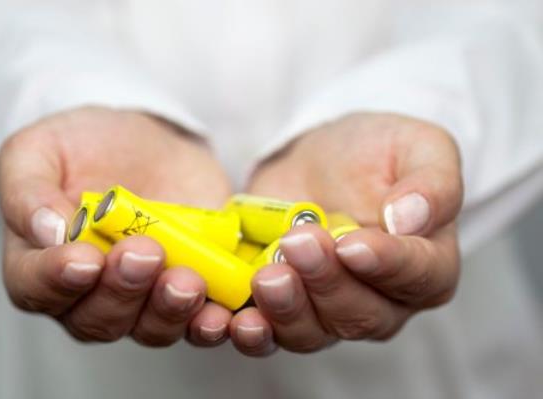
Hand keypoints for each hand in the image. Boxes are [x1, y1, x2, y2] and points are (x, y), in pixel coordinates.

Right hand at [0, 106, 232, 346]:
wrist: (151, 142)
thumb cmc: (86, 147)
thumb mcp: (40, 149)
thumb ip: (28, 189)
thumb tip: (48, 232)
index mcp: (42, 265)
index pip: (37, 289)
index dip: (58, 280)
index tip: (86, 258)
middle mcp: (91, 294)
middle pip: (98, 319)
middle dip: (123, 290)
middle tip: (144, 252)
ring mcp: (144, 299)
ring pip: (150, 328)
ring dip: (168, 310)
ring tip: (187, 279)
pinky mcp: (190, 292)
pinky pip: (198, 323)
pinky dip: (210, 322)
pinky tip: (220, 311)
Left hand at [229, 113, 462, 355]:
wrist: (318, 160)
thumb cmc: (375, 154)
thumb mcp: (418, 147)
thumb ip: (431, 183)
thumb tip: (411, 220)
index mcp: (426, 266)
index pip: (416, 277)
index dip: (385, 265)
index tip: (351, 244)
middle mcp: (381, 301)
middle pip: (360, 313)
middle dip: (326, 282)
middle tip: (299, 243)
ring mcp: (328, 310)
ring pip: (313, 331)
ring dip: (287, 309)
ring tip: (267, 277)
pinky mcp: (284, 307)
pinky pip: (270, 333)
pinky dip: (254, 331)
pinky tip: (240, 317)